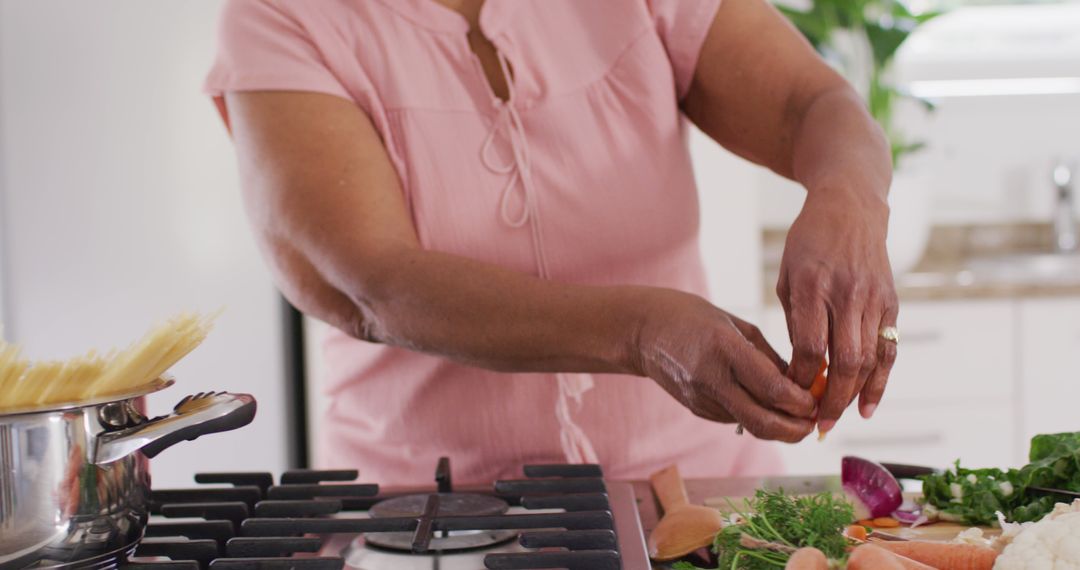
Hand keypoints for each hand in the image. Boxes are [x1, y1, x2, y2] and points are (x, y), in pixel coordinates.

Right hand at [634, 290, 815, 441]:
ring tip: (798, 416)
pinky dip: (757, 417)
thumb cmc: (694, 318)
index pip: (773, 389)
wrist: (643, 331)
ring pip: (752, 426)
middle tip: (814, 423)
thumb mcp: (738, 326)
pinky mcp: (697, 410)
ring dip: (780, 427)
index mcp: (725, 349)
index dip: (802, 402)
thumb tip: (804, 386)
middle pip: (764, 422)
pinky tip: (766, 406)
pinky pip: (736, 420)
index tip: (819, 400)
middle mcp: (713, 379)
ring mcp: (702, 399)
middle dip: (796, 430)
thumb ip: (770, 358)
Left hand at [777, 187, 898, 433]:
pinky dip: (880, 381)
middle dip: (831, 399)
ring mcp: (873, 298)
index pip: (810, 346)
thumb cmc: (808, 243)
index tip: (791, 396)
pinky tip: (868, 407)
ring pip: (870, 359)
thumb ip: (793, 321)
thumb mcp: (787, 275)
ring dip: (854, 396)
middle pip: (844, 360)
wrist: (850, 207)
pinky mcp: (891, 302)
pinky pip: (888, 349)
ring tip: (837, 420)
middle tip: (817, 425)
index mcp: (812, 286)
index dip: (802, 378)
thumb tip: (799, 368)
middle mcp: (846, 294)